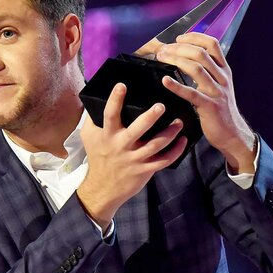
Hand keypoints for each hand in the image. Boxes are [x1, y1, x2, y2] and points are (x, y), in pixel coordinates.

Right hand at [78, 83, 186, 228]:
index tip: (122, 85)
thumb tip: (96, 96)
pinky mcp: (145, 170)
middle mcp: (121, 146)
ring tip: (179, 122)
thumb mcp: (89, 136)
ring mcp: (134, 159)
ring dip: (169, 133)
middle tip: (161, 106)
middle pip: (137, 130)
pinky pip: (163, 160)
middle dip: (149, 117)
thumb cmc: (98, 156)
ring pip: (155, 145)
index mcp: (107, 135)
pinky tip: (183, 140)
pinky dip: (175, 151)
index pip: (110, 115)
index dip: (115, 100)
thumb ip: (92, 117)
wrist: (102, 188)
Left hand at [155, 32, 256, 173]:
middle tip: (163, 50)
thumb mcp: (219, 86)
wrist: (232, 133)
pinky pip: (191, 93)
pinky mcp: (210, 106)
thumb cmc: (221, 110)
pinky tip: (165, 81)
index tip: (178, 38)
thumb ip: (208, 72)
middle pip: (201, 54)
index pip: (212, 44)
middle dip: (179, 48)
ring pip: (196, 69)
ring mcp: (217, 92)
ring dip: (176, 61)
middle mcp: (222, 78)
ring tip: (162, 59)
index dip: (194, 37)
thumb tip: (187, 58)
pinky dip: (176, 86)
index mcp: (224, 70)